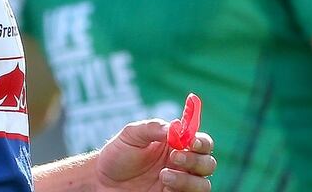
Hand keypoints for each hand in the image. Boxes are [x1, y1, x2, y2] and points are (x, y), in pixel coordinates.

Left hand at [95, 119, 214, 191]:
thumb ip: (153, 128)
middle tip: (174, 157)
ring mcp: (180, 183)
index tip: (192, 142)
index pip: (201, 142)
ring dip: (188, 179)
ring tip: (164, 175)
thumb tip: (176, 126)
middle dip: (196, 160)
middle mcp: (182, 164)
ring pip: (203, 184)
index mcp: (176, 145)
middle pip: (208, 163)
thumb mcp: (131, 134)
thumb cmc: (117, 154)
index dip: (202, 142)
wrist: (102, 180)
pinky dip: (183, 190)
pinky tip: (165, 185)